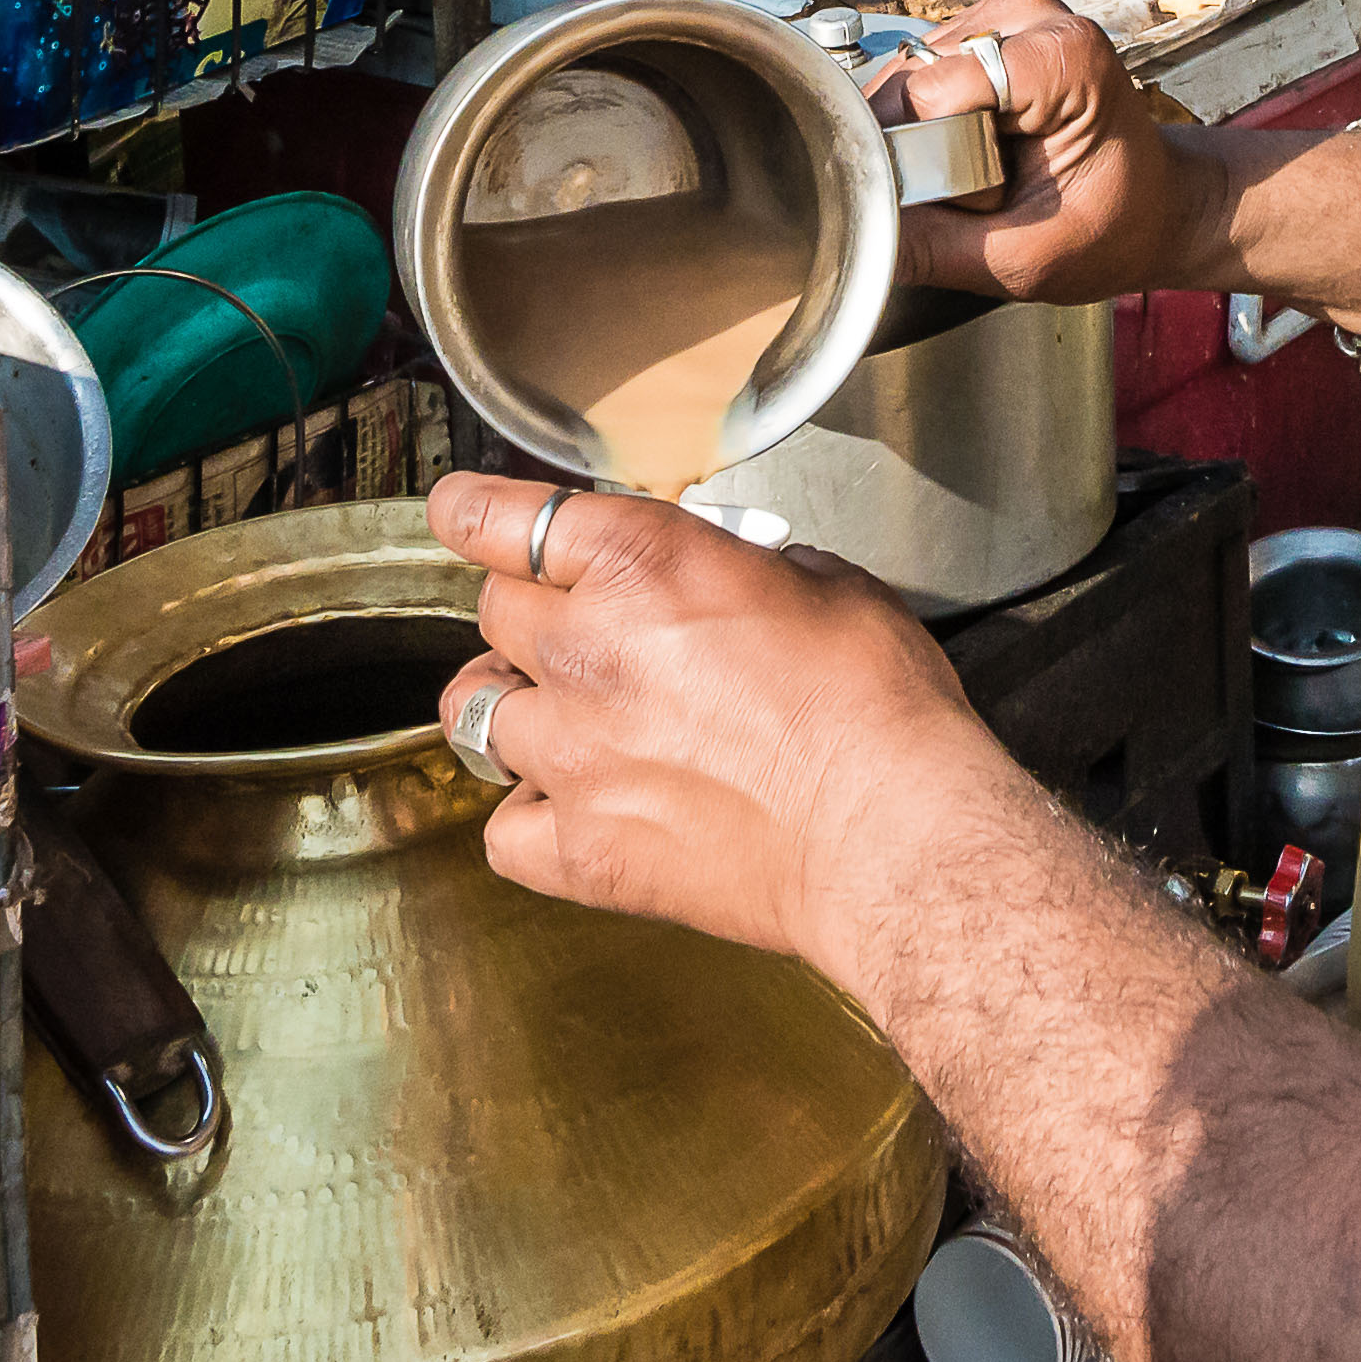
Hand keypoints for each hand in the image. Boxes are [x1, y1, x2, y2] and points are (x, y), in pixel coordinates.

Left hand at [427, 473, 980, 962]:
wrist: (893, 833)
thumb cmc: (879, 711)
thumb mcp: (832, 590)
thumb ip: (758, 572)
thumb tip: (750, 581)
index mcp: (642, 565)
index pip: (497, 518)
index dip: (474, 512)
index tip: (467, 514)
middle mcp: (586, 651)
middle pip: (491, 611)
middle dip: (528, 613)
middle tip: (579, 630)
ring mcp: (571, 755)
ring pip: (475, 712)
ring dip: (514, 707)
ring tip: (563, 719)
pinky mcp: (578, 848)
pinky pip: (502, 828)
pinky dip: (528, 817)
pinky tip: (573, 809)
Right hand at [876, 0, 1223, 306]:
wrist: (1154, 204)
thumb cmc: (1111, 226)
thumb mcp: (1024, 259)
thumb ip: (933, 248)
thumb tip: (852, 235)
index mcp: (1063, 55)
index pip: (930, 94)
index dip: (928, 162)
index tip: (978, 200)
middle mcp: (1030, 14)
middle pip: (912, 84)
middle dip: (924, 153)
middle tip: (987, 192)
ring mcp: (1001, 13)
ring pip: (902, 83)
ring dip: (922, 141)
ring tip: (985, 170)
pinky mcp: (977, 27)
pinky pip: (912, 80)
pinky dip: (927, 125)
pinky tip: (972, 148)